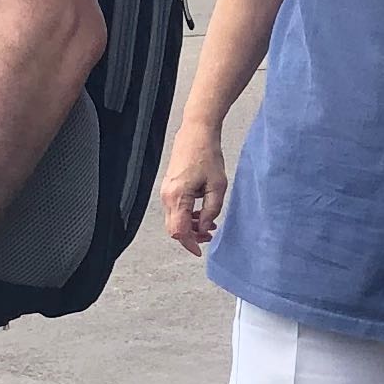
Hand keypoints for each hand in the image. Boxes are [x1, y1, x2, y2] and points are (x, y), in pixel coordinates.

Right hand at [159, 126, 228, 252]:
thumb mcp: (217, 186)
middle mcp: (167, 196)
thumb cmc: (207, 155)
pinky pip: (175, 209)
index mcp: (177, 196)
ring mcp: (166, 191)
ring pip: (174, 219)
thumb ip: (211, 210)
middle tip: (210, 235)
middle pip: (174, 228)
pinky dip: (187, 215)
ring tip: (210, 224)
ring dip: (190, 226)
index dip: (189, 244)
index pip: (178, 231)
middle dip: (191, 236)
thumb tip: (205, 227)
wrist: (196, 133)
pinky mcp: (169, 187)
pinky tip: (201, 213)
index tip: (200, 250)